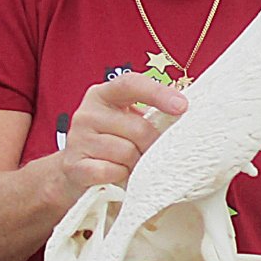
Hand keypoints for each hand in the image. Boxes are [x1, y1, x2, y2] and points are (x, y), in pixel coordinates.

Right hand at [58, 73, 186, 203]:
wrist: (77, 173)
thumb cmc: (113, 144)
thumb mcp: (128, 122)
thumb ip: (150, 114)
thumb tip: (186, 112)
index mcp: (103, 95)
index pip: (131, 84)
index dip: (157, 93)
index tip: (182, 106)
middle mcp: (87, 113)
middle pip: (139, 128)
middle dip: (152, 145)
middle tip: (148, 154)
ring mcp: (78, 139)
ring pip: (127, 153)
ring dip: (135, 164)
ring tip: (129, 165)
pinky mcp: (74, 166)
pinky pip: (111, 171)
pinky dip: (120, 176)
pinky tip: (116, 175)